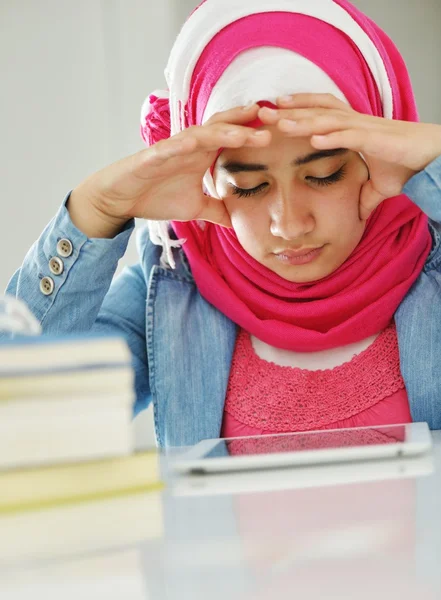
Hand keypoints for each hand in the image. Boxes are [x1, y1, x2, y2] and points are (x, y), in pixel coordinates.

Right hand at [69, 105, 270, 236]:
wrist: (121, 200)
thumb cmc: (156, 197)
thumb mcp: (197, 208)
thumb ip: (219, 211)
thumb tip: (239, 223)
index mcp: (203, 154)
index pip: (234, 137)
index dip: (257, 132)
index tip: (283, 131)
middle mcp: (192, 145)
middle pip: (224, 127)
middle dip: (249, 122)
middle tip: (276, 119)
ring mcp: (173, 148)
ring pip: (202, 134)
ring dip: (225, 132)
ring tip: (247, 133)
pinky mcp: (153, 157)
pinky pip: (170, 148)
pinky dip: (183, 144)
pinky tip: (197, 143)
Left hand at [258, 94, 440, 219]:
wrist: (433, 158)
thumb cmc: (406, 166)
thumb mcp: (378, 188)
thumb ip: (363, 198)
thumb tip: (355, 216)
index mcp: (350, 130)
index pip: (317, 115)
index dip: (295, 112)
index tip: (271, 115)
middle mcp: (354, 124)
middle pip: (315, 111)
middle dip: (288, 110)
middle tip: (259, 110)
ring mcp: (365, 128)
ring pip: (328, 119)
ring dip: (302, 119)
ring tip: (278, 120)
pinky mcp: (377, 139)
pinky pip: (351, 135)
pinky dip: (332, 136)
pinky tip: (313, 138)